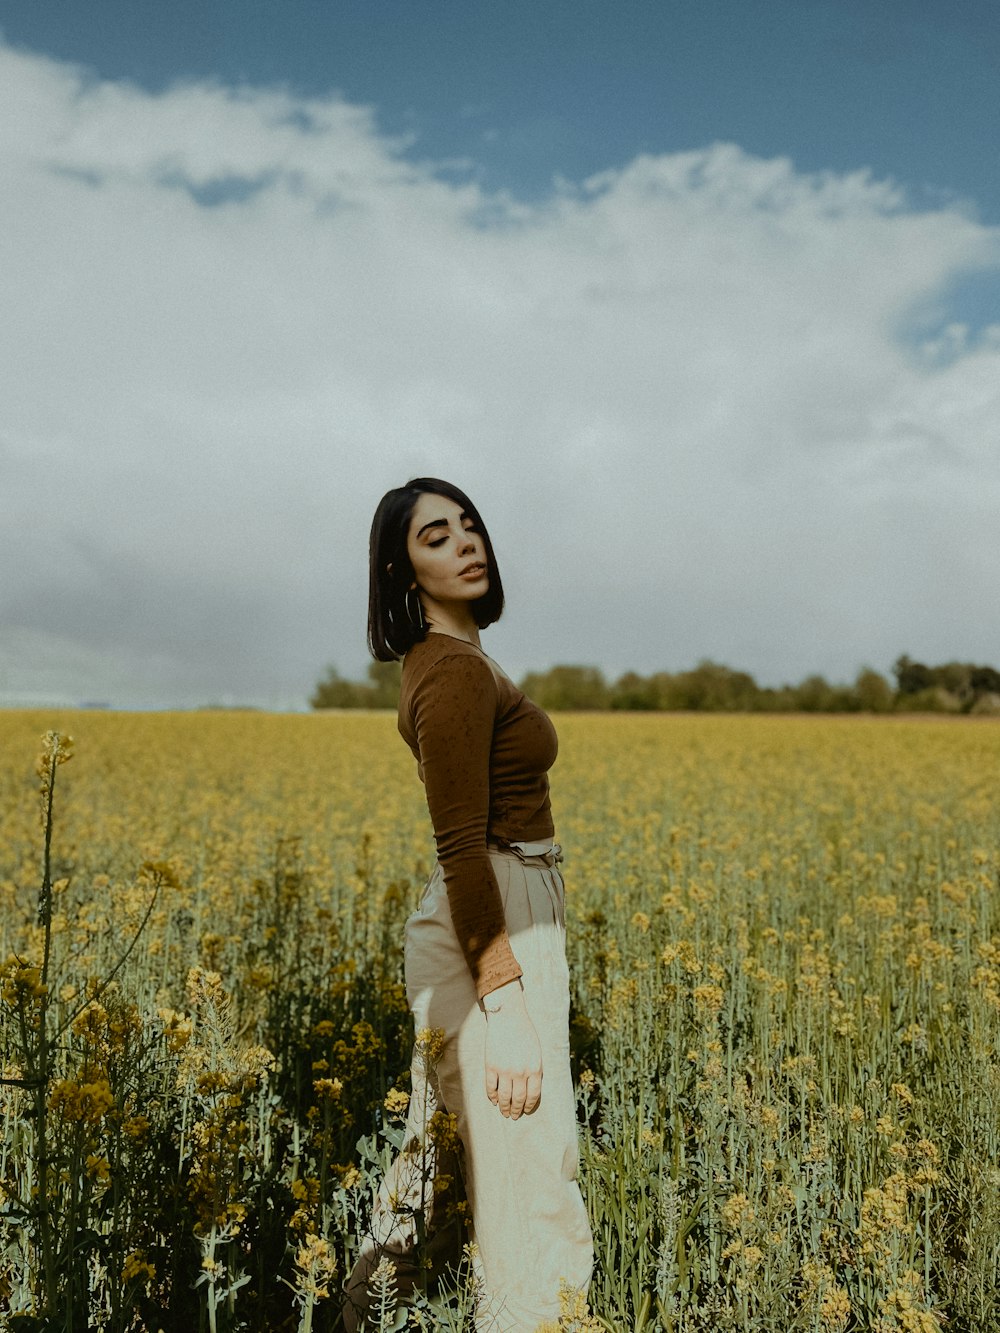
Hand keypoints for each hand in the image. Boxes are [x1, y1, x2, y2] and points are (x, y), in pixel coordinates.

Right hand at [483, 982, 542, 1118]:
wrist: (508, 1017)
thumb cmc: (525, 1033)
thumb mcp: (536, 1052)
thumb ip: (535, 1071)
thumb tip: (530, 1090)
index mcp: (535, 1069)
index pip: (533, 1096)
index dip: (528, 1106)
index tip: (525, 1110)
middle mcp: (520, 1072)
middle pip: (518, 1099)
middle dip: (516, 1110)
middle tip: (514, 1116)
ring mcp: (504, 1070)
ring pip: (504, 1097)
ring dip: (504, 1107)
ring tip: (504, 1112)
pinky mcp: (491, 1066)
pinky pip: (491, 1087)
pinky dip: (492, 1097)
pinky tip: (493, 1101)